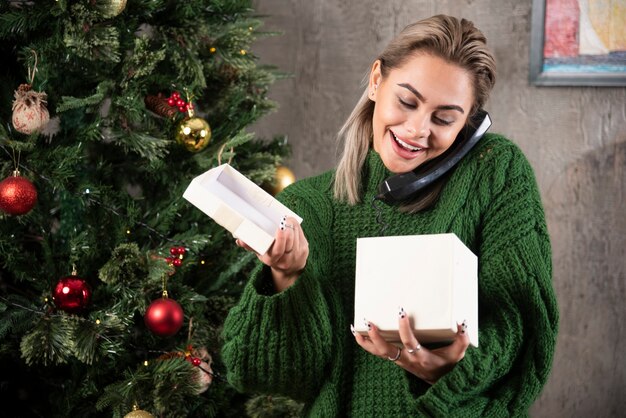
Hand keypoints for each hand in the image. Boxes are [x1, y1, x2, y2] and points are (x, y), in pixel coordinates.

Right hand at [235, 216, 307, 291]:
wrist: (288, 269)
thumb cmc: (271, 256)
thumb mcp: (260, 253)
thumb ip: (250, 246)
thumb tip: (239, 240)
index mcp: (272, 260)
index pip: (279, 250)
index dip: (280, 238)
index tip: (279, 227)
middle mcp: (285, 260)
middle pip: (289, 240)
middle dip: (287, 227)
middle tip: (283, 218)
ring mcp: (297, 255)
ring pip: (296, 235)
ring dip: (292, 224)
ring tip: (286, 218)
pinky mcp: (304, 250)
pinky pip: (301, 234)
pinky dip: (296, 226)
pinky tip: (291, 222)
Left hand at [352, 309, 469, 383]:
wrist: (439, 382)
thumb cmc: (447, 365)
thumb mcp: (457, 354)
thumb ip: (462, 339)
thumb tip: (462, 323)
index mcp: (421, 356)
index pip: (409, 342)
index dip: (404, 328)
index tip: (401, 312)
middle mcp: (406, 359)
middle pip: (387, 351)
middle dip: (377, 337)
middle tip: (370, 322)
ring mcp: (398, 360)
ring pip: (378, 353)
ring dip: (366, 341)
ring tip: (355, 328)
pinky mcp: (394, 359)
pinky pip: (377, 353)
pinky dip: (366, 344)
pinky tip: (358, 334)